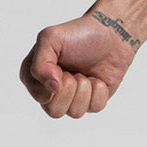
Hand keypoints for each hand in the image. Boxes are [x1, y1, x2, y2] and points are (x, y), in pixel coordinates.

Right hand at [19, 12, 138, 119]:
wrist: (111, 33)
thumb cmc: (78, 34)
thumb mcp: (50, 38)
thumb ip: (40, 64)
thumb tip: (52, 88)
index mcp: (35, 77)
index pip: (39, 96)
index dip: (52, 83)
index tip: (59, 66)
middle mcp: (51, 91)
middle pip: (55, 111)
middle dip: (69, 88)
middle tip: (74, 71)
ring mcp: (73, 97)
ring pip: (75, 112)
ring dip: (85, 89)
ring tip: (85, 73)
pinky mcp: (92, 100)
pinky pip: (95, 108)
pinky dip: (100, 91)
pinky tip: (98, 78)